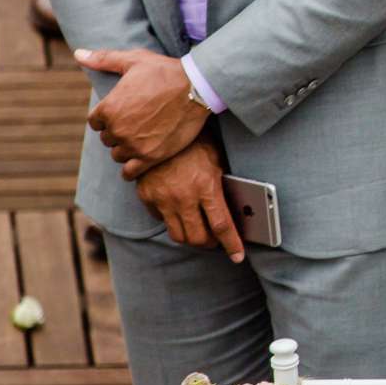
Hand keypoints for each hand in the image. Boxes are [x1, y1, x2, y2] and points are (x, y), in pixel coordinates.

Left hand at [76, 46, 207, 178]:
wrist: (198, 88)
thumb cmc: (165, 72)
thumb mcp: (134, 60)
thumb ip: (103, 59)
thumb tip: (78, 53)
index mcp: (108, 109)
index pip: (95, 122)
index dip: (108, 116)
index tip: (125, 111)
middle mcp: (117, 130)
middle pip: (107, 139)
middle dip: (119, 131)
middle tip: (137, 122)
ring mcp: (134, 145)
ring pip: (118, 154)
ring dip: (126, 148)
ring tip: (142, 138)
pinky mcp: (151, 157)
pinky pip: (129, 172)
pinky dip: (131, 169)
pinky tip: (139, 159)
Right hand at [135, 138, 244, 261]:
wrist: (161, 128)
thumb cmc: (196, 143)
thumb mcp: (216, 162)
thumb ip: (221, 188)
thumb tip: (235, 211)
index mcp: (206, 187)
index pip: (221, 226)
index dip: (232, 244)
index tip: (238, 256)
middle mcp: (183, 198)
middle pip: (198, 238)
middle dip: (211, 244)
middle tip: (218, 241)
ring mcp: (162, 200)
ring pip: (178, 235)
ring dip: (192, 238)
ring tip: (202, 233)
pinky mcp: (147, 198)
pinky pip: (162, 220)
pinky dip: (174, 222)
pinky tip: (182, 213)